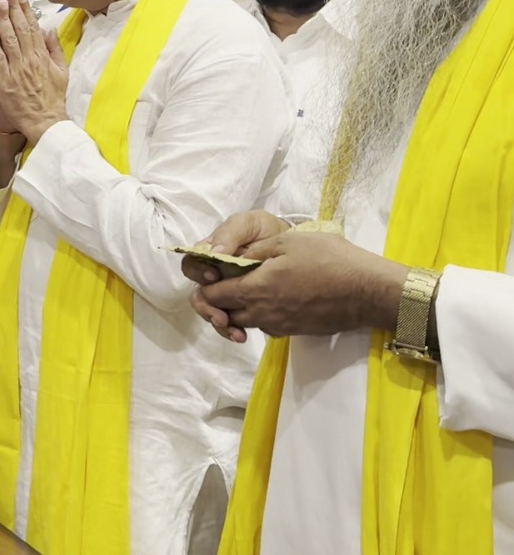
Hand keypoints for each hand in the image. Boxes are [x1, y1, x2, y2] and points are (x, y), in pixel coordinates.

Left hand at [0, 0, 68, 143]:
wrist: (45, 121)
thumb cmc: (53, 98)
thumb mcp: (61, 71)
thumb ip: (55, 49)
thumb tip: (49, 30)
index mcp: (43, 56)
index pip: (32, 28)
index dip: (25, 11)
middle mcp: (30, 60)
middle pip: (19, 30)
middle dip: (11, 9)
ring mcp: (17, 70)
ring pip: (8, 40)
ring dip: (2, 20)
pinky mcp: (5, 81)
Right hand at [183, 210, 293, 341]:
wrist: (295, 243)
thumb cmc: (267, 230)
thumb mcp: (249, 223)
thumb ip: (230, 233)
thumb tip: (214, 252)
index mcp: (211, 254)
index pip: (192, 264)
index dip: (198, 273)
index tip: (214, 277)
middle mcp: (215, 275)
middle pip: (199, 294)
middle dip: (207, 307)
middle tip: (222, 317)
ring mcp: (228, 292)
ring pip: (212, 311)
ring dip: (219, 324)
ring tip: (235, 333)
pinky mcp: (242, 306)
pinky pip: (230, 321)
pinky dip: (232, 330)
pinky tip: (242, 336)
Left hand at [194, 231, 407, 340]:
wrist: (369, 291)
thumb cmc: (330, 260)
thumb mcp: (287, 242)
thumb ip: (253, 251)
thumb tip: (231, 258)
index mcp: (255, 289)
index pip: (213, 296)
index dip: (206, 285)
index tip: (211, 273)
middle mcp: (262, 313)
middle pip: (225, 313)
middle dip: (218, 301)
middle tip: (225, 282)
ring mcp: (280, 326)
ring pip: (246, 322)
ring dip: (239, 309)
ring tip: (248, 289)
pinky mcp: (295, 332)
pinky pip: (267, 326)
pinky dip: (261, 316)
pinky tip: (272, 299)